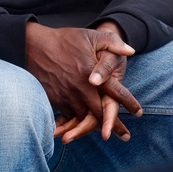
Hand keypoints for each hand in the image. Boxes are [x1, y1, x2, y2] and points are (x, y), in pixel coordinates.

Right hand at [26, 23, 141, 142]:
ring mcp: (68, 96)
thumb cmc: (64, 39)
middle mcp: (82, 89)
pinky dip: (77, 124)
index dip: (129, 103)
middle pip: (102, 113)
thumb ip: (112, 42)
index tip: (139, 112)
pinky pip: (70, 118)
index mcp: (93, 73)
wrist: (33, 46)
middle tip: (126, 136)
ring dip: (96, 128)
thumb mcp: (90, 36)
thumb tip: (131, 50)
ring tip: (106, 135)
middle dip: (115, 126)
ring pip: (86, 119)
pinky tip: (81, 128)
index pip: (116, 93)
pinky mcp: (56, 100)